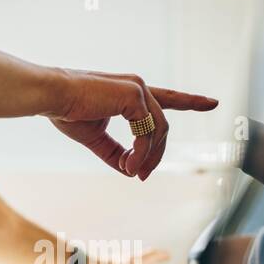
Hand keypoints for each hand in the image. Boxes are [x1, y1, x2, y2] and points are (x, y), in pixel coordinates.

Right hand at [47, 69, 217, 179]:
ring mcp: (138, 90)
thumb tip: (130, 170)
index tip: (212, 102)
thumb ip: (115, 152)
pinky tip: (128, 164)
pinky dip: (141, 152)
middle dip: (157, 154)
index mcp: (128, 94)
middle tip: (140, 175)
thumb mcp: (95, 137)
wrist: (51, 97)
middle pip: (162, 126)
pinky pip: (147, 133)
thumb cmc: (67, 111)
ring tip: (133, 172)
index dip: (190, 101)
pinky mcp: (134, 96)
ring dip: (148, 157)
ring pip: (159, 131)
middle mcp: (137, 87)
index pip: (166, 98)